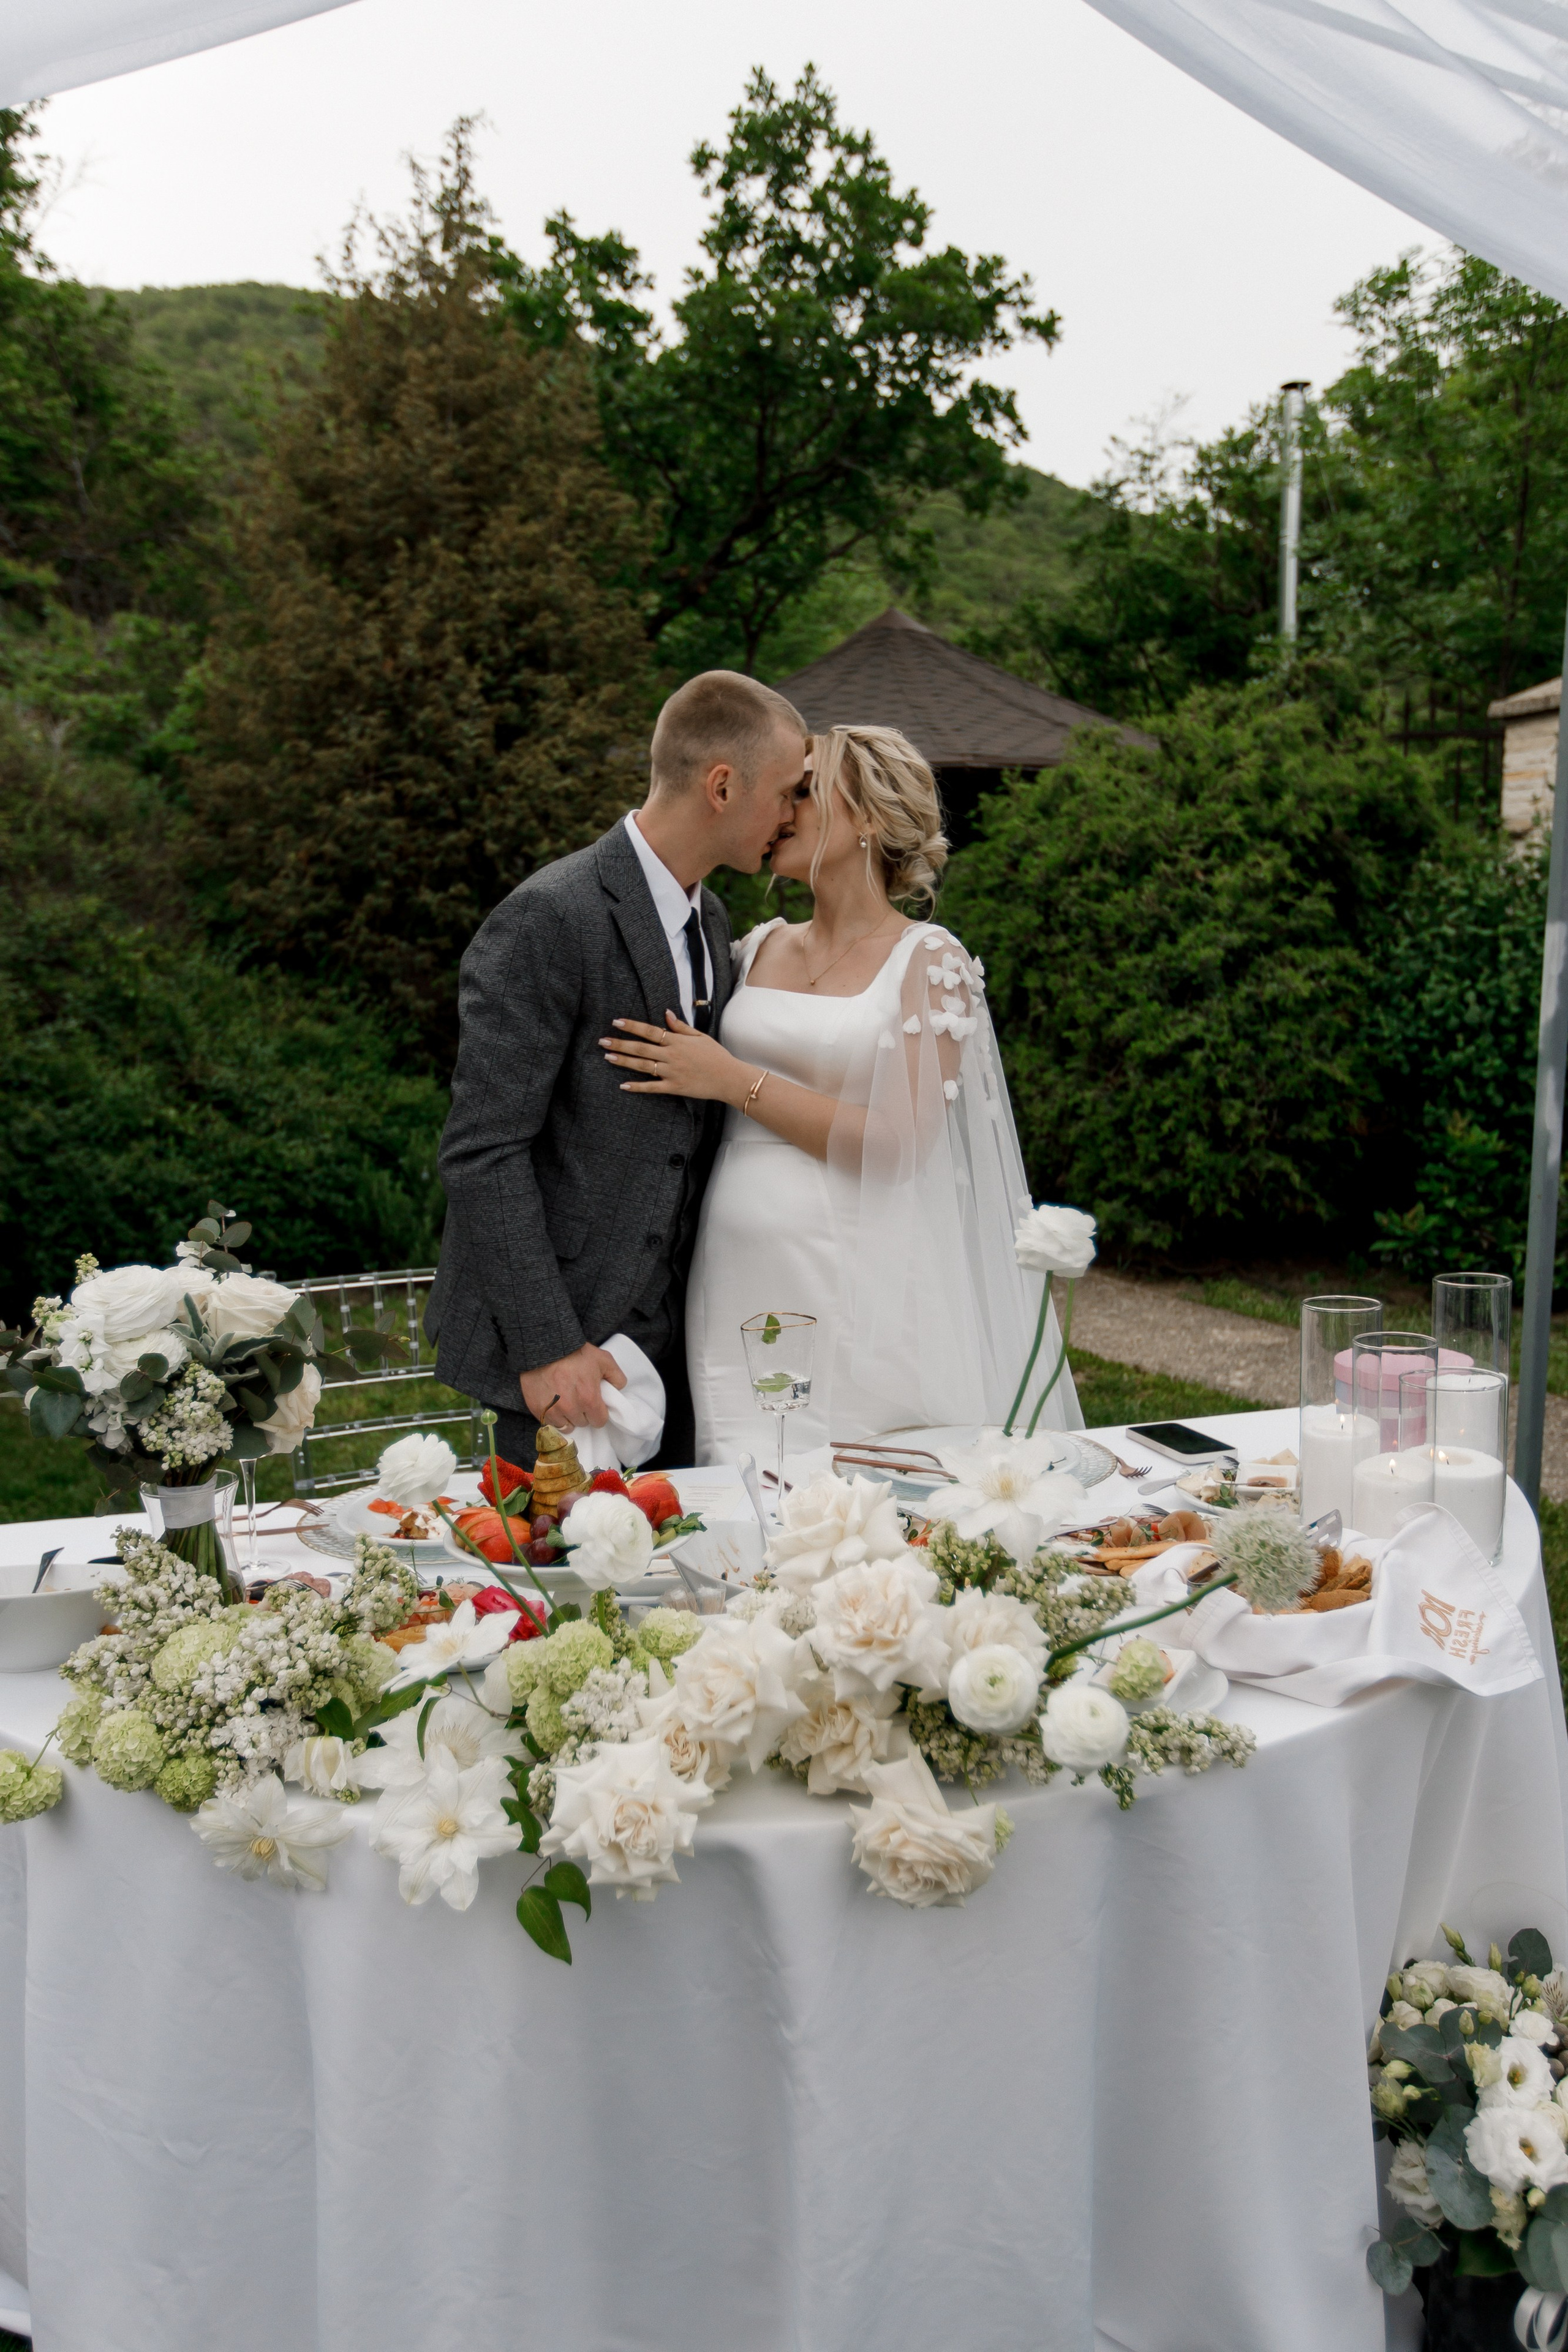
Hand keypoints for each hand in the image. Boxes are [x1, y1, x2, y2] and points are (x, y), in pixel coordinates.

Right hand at [521, 1344, 625, 1431]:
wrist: (545, 1347)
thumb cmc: (575, 1353)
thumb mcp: (603, 1359)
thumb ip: (616, 1376)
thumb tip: (618, 1389)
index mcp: (589, 1399)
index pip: (599, 1421)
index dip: (598, 1413)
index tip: (594, 1404)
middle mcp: (571, 1409)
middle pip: (582, 1423)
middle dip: (583, 1413)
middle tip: (579, 1398)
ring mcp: (553, 1411)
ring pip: (566, 1425)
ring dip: (568, 1417)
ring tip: (565, 1401)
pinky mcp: (538, 1410)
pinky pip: (550, 1423)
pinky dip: (553, 1416)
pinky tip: (553, 1403)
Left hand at [601, 1012, 748, 1102]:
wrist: (729, 1078)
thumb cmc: (716, 1056)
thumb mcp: (701, 1036)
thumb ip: (681, 1027)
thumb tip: (666, 1013)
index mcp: (677, 1041)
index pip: (649, 1031)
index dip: (632, 1026)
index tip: (616, 1022)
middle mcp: (671, 1056)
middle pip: (641, 1048)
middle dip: (620, 1043)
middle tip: (602, 1040)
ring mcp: (672, 1072)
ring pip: (642, 1065)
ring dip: (624, 1060)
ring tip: (607, 1056)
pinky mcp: (674, 1087)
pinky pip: (652, 1087)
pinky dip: (637, 1087)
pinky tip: (623, 1085)